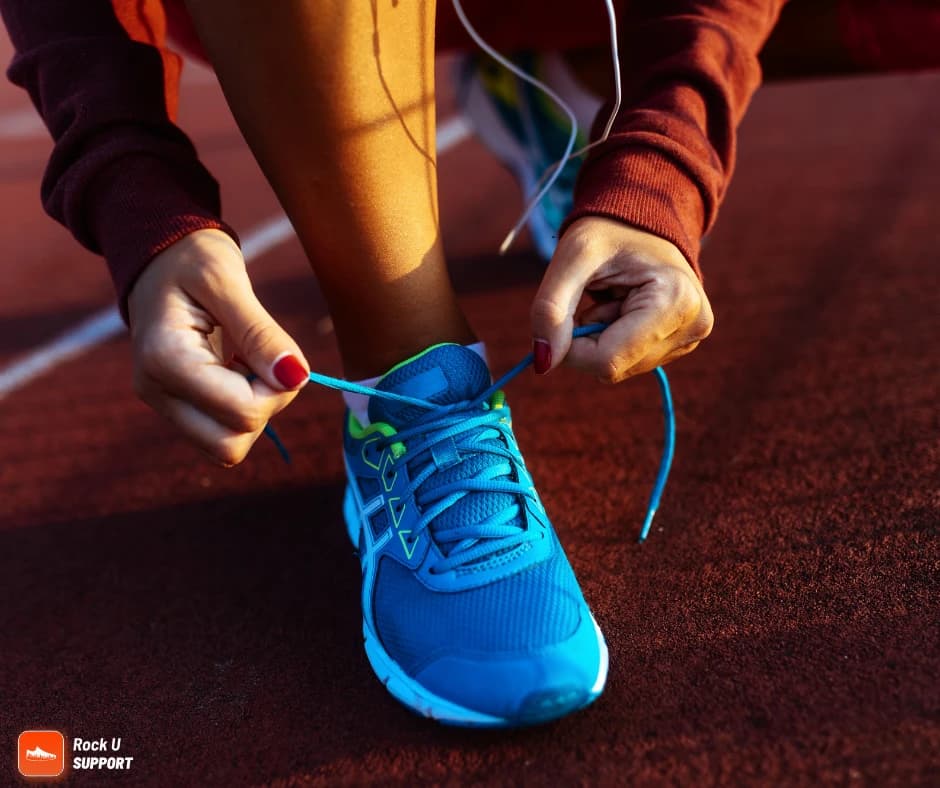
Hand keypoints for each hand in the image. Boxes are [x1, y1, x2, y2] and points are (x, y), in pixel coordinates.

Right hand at [127, 229, 308, 465]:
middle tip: (264, 361)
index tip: (279, 353)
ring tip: (246, 360)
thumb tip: (296, 377)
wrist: (158, 256)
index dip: (277, 392)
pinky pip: (219, 432)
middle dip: (265, 408)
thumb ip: (261, 333)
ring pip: (225, 447)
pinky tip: (236, 369)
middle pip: (230, 446)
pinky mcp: (174, 407)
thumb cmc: (192, 258)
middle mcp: (156, 391)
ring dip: (254, 410)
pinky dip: (241, 409)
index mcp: (164, 359)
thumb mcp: (228, 280)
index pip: (242, 414)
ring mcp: (162, 403)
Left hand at [530, 217, 713, 381]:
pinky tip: (623, 307)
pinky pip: (629, 362)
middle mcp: (693, 326)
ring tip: (614, 298)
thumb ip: (551, 308)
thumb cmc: (609, 230)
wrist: (641, 220)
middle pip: (613, 369)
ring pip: (619, 369)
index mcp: (676, 301)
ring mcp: (690, 338)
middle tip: (598, 296)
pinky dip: (613, 339)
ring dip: (601, 338)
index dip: (572, 347)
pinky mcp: (681, 344)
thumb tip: (543, 362)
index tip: (568, 313)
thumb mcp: (572, 256)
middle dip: (589, 339)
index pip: (607, 361)